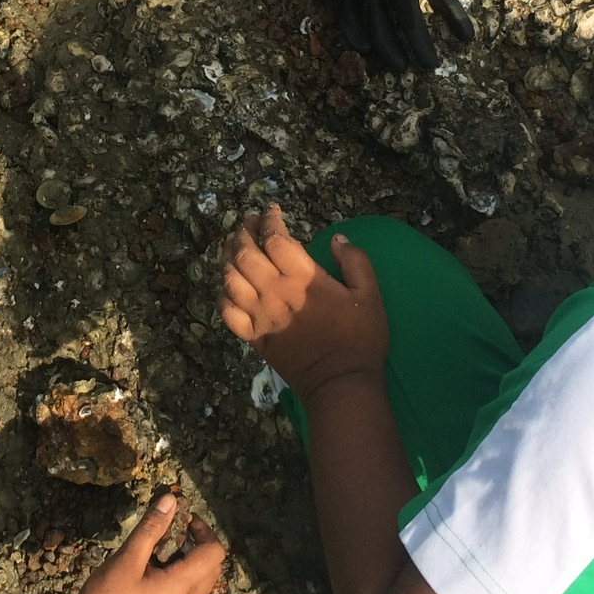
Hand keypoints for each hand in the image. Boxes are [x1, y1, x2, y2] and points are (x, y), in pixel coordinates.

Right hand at [62, 492, 224, 593]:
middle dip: (198, 543)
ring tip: (157, 553)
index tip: (179, 520)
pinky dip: (181, 578)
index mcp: (184, 586)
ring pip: (202, 582)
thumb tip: (171, 500)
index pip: (215, 552)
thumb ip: (151, 529)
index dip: (202, 530)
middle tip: (169, 533)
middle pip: (213, 566)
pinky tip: (151, 576)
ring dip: (189, 561)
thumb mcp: (126, 560)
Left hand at [219, 206, 388, 400]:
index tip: (272, 210)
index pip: (275, 238)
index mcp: (302, 279)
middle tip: (248, 221)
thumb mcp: (370, 296)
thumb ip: (355, 262)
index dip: (270, 219)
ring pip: (230, 277)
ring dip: (228, 256)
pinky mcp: (252, 337)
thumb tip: (338, 238)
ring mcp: (259, 315)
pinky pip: (226, 310)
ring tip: (234, 244)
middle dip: (244, 230)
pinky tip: (229, 284)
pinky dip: (223, 293)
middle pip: (245, 252)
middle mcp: (274, 293)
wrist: (340, 384)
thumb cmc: (359, 339)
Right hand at [299, 0, 474, 70]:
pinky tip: (363, 48)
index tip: (467, 40)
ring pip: (374, 19)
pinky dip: (353, 30)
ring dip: (387, 47)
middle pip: (405, 15)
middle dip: (419, 43)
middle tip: (430, 66)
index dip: (454, 18)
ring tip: (400, 66)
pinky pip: (346, 9)